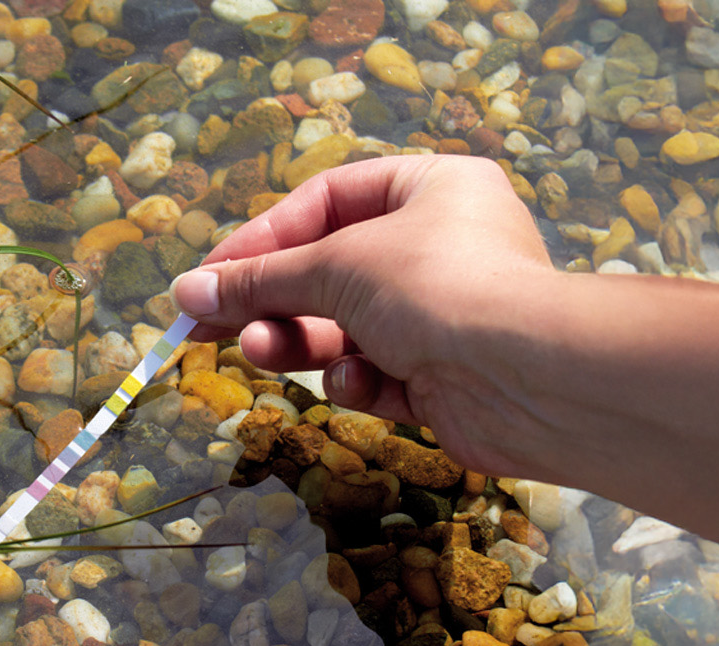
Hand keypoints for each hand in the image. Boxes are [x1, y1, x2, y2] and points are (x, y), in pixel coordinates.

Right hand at [170, 154, 569, 477]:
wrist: (531, 375)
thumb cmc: (439, 287)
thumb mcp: (335, 267)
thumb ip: (259, 280)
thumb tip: (187, 292)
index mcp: (431, 190)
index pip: (327, 201)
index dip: (262, 239)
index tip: (206, 278)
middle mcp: (443, 248)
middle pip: (331, 270)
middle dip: (271, 300)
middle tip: (206, 327)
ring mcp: (445, 317)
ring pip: (348, 328)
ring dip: (301, 341)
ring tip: (262, 351)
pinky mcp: (446, 380)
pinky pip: (381, 374)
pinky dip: (359, 379)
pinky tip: (357, 381)